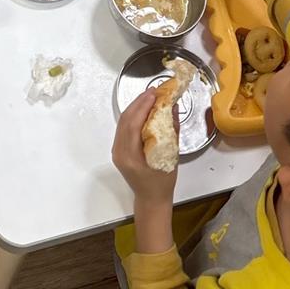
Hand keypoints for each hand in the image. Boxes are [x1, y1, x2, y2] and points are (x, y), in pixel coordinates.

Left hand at [112, 89, 177, 206]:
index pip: (133, 125)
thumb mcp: (171, 156)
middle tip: (153, 91)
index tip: (154, 94)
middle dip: (139, 102)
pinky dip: (133, 115)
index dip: (142, 106)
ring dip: (136, 107)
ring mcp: (117, 151)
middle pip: (125, 120)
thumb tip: (172, 107)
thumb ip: (171, 130)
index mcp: (131, 157)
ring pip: (123, 121)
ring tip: (149, 97)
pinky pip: (123, 127)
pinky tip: (143, 109)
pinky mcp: (118, 149)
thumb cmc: (162, 183)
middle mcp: (120, 153)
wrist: (151, 198)